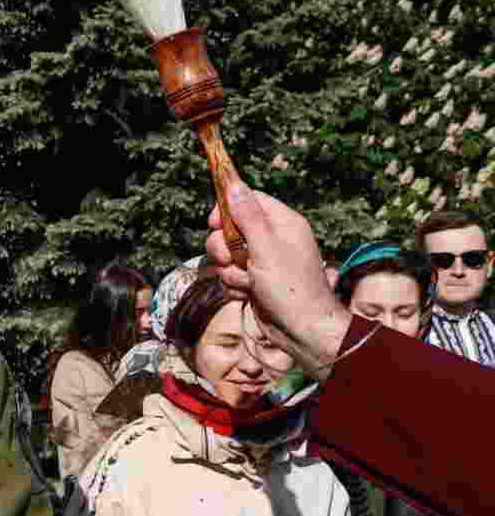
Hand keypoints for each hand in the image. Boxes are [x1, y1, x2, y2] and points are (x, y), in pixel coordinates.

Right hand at [205, 180, 351, 380]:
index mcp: (283, 223)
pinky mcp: (254, 281)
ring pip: (227, 254)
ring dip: (229, 270)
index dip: (228, 208)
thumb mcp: (266, 247)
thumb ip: (248, 215)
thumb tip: (233, 184)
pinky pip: (230, 274)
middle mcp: (272, 239)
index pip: (249, 200)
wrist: (301, 330)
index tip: (213, 222)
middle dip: (223, 246)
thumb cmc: (290, 287)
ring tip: (246, 282)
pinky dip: (234, 285)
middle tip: (230, 258)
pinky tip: (246, 294)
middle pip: (231, 228)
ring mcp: (262, 261)